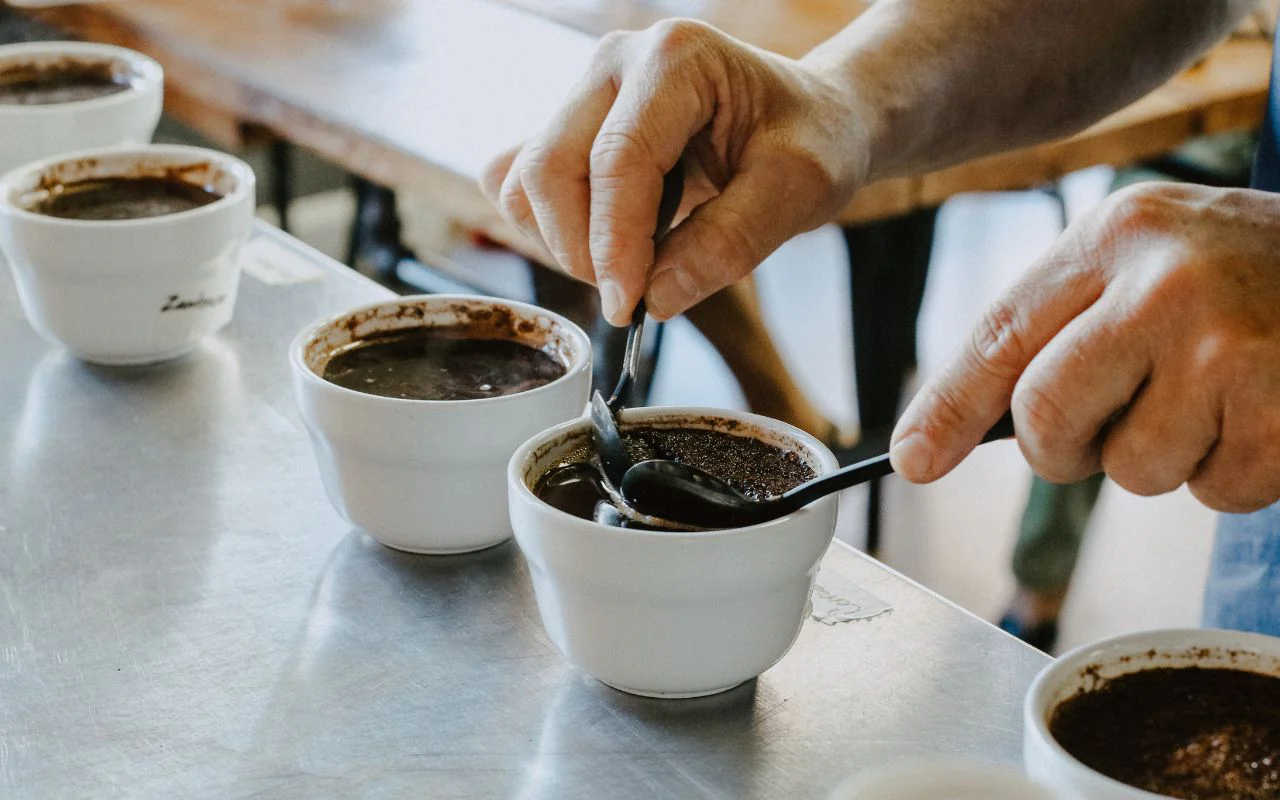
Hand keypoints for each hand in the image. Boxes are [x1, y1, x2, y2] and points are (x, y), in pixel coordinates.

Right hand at [480, 19, 866, 324]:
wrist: (813, 120)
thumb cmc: (813, 141)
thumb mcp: (799, 191)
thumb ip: (729, 243)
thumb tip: (654, 298)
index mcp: (676, 58)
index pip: (617, 161)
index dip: (614, 244)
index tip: (629, 307)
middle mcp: (617, 61)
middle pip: (549, 169)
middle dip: (582, 250)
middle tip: (635, 295)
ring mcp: (586, 91)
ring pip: (523, 181)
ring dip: (563, 242)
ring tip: (630, 263)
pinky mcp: (571, 126)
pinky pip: (519, 184)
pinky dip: (550, 229)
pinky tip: (608, 241)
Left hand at [890, 181, 1279, 512]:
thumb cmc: (1240, 278)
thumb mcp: (1141, 266)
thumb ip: (1054, 332)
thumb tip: (940, 438)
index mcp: (1114, 236)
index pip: (1001, 336)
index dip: (946, 408)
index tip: (913, 459)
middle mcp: (1164, 282)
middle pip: (1046, 417)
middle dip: (1067, 445)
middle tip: (1109, 423)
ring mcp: (1230, 346)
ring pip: (1130, 470)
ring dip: (1163, 457)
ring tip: (1212, 398)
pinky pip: (1214, 493)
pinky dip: (1231, 474)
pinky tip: (1259, 415)